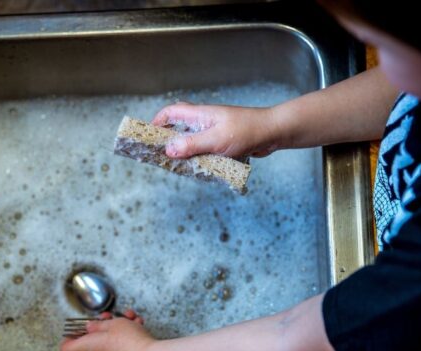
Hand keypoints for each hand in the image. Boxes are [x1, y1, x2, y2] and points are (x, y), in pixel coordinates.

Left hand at [59, 310, 155, 350]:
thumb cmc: (128, 342)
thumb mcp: (111, 324)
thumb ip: (98, 324)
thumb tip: (90, 328)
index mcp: (88, 347)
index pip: (66, 350)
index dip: (68, 338)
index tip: (75, 327)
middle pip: (92, 340)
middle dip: (102, 324)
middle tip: (109, 316)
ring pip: (110, 339)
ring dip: (120, 325)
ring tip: (130, 317)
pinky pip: (122, 345)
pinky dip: (129, 334)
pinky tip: (138, 324)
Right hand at [152, 102, 279, 158]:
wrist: (273, 133)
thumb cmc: (247, 131)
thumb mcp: (215, 140)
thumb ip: (191, 145)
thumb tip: (168, 149)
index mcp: (200, 114)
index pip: (171, 112)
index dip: (157, 122)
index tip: (148, 137)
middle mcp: (204, 121)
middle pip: (179, 127)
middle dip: (168, 140)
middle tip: (160, 156)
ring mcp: (213, 131)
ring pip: (191, 141)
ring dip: (185, 152)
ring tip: (178, 166)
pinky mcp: (222, 142)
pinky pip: (204, 149)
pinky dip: (199, 158)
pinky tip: (199, 169)